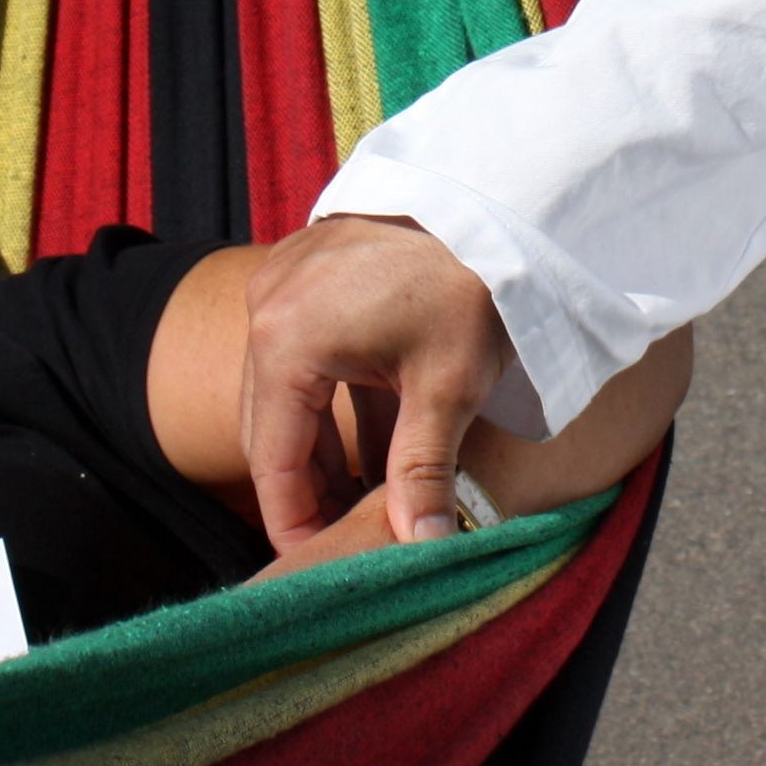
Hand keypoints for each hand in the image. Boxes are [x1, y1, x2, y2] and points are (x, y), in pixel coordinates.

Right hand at [241, 216, 512, 551]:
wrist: (496, 199)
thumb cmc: (473, 285)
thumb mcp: (448, 387)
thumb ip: (422, 473)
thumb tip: (423, 548)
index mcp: (286, 341)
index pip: (273, 459)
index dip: (294, 521)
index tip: (316, 565)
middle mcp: (268, 308)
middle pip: (270, 427)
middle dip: (307, 488)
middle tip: (344, 540)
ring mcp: (283, 284)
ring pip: (285, 392)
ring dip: (321, 447)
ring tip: (364, 500)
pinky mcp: (307, 272)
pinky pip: (302, 355)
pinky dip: (331, 402)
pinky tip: (373, 443)